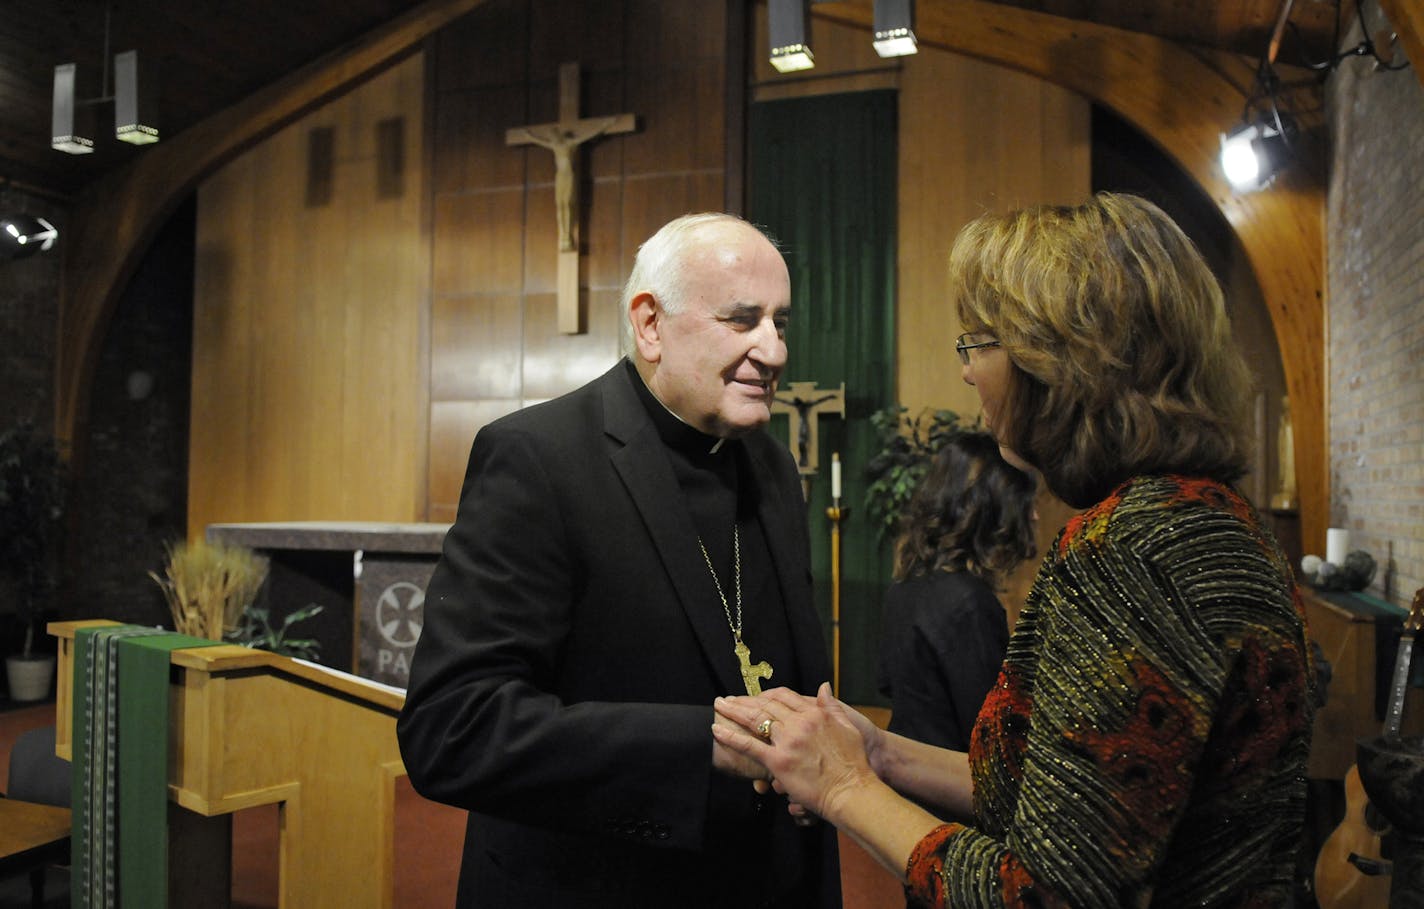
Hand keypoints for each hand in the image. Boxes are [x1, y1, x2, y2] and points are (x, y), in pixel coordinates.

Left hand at [713, 683, 877, 824]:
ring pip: (755, 720)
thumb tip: (823, 686)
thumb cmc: (853, 762)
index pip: (784, 696)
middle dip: (744, 700)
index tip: (754, 694)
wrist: (851, 790)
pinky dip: (730, 736)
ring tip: (719, 706)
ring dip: (734, 711)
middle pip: (766, 705)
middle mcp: (799, 723)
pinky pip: (749, 746)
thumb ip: (831, 706)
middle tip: (729, 699)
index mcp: (815, 713)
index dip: (766, 694)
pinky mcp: (778, 761)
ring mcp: (787, 741)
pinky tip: (717, 729)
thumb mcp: (847, 727)